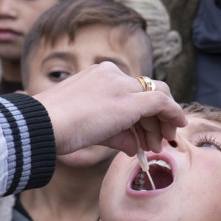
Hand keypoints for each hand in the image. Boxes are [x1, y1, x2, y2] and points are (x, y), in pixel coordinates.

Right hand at [34, 63, 186, 157]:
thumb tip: (134, 146)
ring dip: (162, 121)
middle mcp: (111, 74)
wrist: (42, 125)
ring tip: (160, 144)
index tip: (145, 130)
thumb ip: (116, 134)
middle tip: (160, 138)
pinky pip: (161, 103)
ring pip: (156, 97)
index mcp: (97, 76)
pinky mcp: (129, 100)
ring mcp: (120, 85)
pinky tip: (177, 126)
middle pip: (146, 92)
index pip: (129, 90)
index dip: (142, 111)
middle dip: (156, 117)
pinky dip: (173, 113)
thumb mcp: (90, 128)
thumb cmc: (55, 128)